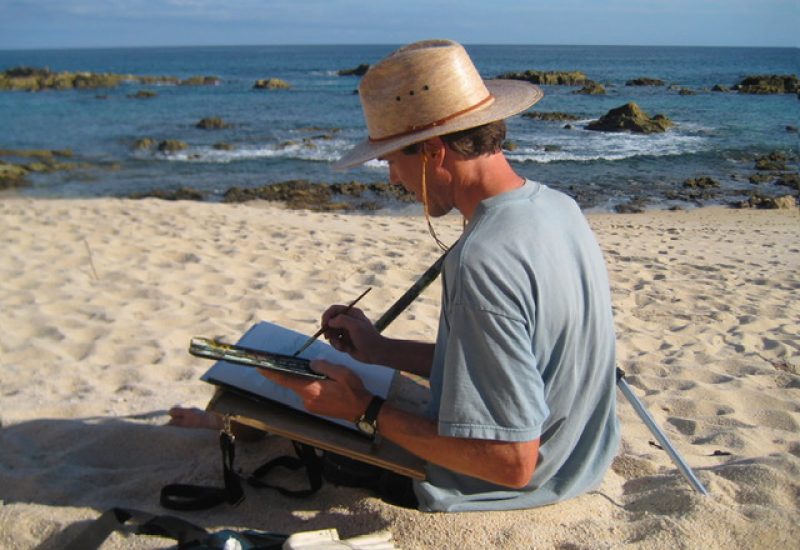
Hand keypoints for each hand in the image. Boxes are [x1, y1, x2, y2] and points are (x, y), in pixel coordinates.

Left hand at [258, 360, 372, 422]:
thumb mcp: (341, 372)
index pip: (286, 380)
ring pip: (301, 389)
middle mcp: (307, 399)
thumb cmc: (353, 390)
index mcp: (312, 389)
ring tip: (313, 372)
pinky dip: (309, 386)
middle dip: (290, 374)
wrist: (362, 410)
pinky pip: (308, 394)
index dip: (272, 374)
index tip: (260, 368)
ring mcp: (311, 406)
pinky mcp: (316, 409)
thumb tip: (311, 364)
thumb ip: (323, 366)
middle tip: (288, 363)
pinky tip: (320, 382)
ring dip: (303, 380)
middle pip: (293, 384)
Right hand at [321, 305, 383, 363]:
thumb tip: (329, 322)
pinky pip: (334, 342)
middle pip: (330, 321)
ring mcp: (346, 331)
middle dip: (328, 330)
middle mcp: (348, 320)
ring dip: (333, 340)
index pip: (334, 309)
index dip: (327, 316)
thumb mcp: (355, 326)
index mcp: (351, 313)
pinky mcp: (345, 341)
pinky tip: (346, 349)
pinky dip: (338, 346)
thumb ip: (341, 320)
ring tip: (341, 346)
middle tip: (328, 337)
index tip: (324, 325)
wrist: (376, 353)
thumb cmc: (368, 338)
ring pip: (331, 333)